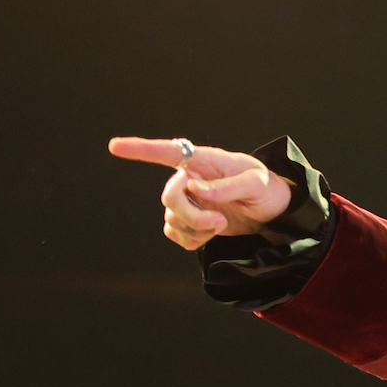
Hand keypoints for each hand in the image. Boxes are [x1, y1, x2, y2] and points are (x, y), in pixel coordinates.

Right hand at [108, 137, 292, 250]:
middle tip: (220, 222)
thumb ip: (228, 186)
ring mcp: (187, 200)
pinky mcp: (189, 220)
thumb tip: (195, 187)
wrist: (271, 209)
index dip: (140, 149)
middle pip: (169, 198)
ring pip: (172, 219)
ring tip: (221, 224)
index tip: (115, 146)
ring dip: (196, 229)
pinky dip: (191, 240)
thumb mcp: (256, 185)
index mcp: (203, 161)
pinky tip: (210, 234)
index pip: (168, 153)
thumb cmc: (265, 188)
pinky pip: (175, 234)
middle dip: (192, 216)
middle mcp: (189, 178)